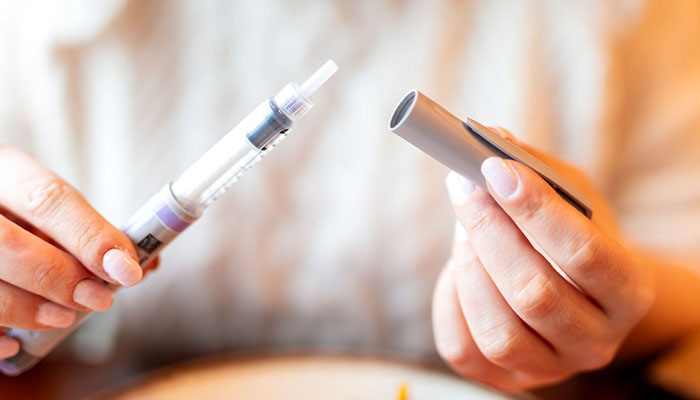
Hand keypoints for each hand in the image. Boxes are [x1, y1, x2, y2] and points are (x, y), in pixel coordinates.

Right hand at [0, 146, 143, 359]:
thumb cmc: (25, 217)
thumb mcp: (55, 211)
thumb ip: (96, 234)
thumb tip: (148, 263)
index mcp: (8, 172)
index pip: (50, 199)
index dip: (91, 237)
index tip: (126, 270)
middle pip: (9, 244)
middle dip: (61, 278)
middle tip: (100, 299)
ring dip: (28, 308)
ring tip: (63, 317)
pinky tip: (16, 342)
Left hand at [432, 132, 653, 389]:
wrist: (577, 294)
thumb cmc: (573, 236)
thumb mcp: (572, 197)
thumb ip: (536, 169)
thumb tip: (489, 139)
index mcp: (628, 292)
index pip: (586, 255)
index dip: (535, 210)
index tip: (494, 168)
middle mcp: (597, 341)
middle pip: (534, 293)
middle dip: (489, 231)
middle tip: (463, 186)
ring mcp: (551, 368)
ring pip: (498, 329)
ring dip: (468, 266)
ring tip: (462, 225)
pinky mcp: (507, 379)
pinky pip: (462, 347)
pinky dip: (450, 298)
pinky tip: (459, 266)